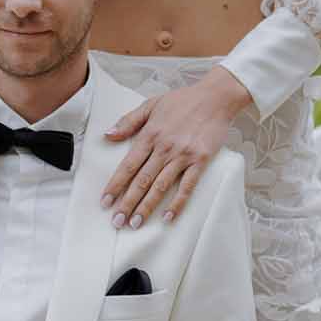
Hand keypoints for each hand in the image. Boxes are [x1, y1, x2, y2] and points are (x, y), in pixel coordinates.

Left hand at [100, 67, 251, 226]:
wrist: (215, 97)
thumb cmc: (183, 100)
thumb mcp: (151, 104)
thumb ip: (128, 121)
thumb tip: (108, 135)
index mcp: (150, 135)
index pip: (128, 165)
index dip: (115, 185)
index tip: (105, 201)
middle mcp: (164, 148)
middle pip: (141, 180)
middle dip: (127, 203)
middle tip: (117, 221)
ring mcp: (183, 155)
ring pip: (160, 186)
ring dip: (147, 207)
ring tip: (136, 223)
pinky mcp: (200, 160)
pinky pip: (187, 186)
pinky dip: (177, 203)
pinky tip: (168, 217)